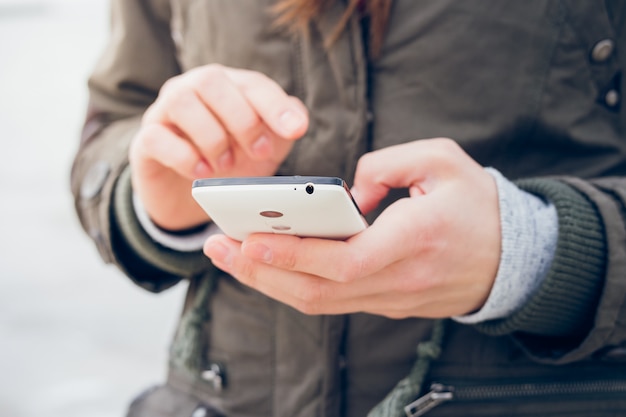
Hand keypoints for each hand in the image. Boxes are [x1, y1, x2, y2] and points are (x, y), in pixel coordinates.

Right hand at [129, 65, 308, 229]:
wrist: (189, 199)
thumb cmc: (230, 165)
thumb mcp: (263, 150)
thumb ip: (282, 132)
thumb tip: (297, 118)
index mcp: (227, 88)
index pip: (252, 83)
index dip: (275, 104)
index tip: (296, 130)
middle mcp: (192, 91)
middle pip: (211, 81)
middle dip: (242, 119)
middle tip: (258, 151)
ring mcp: (164, 114)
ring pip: (181, 101)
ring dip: (212, 136)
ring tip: (226, 165)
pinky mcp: (145, 142)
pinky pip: (156, 137)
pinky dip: (184, 157)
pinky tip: (202, 173)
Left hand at [203, 138, 500, 318]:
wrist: (513, 258)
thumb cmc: (478, 205)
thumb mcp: (443, 161)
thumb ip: (389, 163)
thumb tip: (347, 192)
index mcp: (414, 240)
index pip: (343, 262)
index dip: (294, 255)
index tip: (250, 239)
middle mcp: (399, 279)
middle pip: (318, 291)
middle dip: (262, 272)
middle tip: (219, 249)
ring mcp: (393, 298)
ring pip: (320, 302)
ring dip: (271, 281)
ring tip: (232, 257)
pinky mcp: (388, 303)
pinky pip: (333, 301)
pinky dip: (295, 285)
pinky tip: (269, 265)